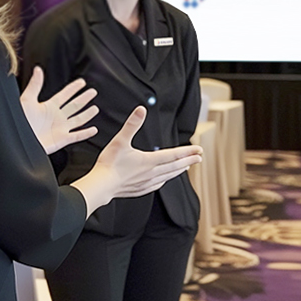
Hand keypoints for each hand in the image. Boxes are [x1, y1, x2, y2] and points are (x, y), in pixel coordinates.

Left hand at [20, 67, 98, 154]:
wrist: (18, 140)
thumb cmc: (19, 122)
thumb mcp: (27, 101)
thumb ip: (35, 85)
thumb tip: (38, 69)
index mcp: (49, 107)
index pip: (64, 95)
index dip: (73, 88)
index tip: (81, 82)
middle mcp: (56, 117)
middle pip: (74, 105)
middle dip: (84, 98)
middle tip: (93, 92)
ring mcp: (60, 128)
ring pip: (78, 120)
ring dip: (87, 114)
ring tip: (95, 109)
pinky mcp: (62, 139)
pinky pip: (77, 136)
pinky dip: (86, 133)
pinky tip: (93, 130)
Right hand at [72, 106, 202, 214]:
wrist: (101, 186)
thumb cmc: (109, 164)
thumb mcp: (120, 140)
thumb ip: (132, 125)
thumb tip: (140, 110)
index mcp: (149, 160)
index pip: (173, 154)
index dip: (188, 151)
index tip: (199, 150)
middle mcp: (151, 173)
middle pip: (175, 166)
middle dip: (188, 161)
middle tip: (199, 158)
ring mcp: (146, 182)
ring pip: (168, 176)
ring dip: (179, 170)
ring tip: (186, 167)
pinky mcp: (140, 189)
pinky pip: (158, 184)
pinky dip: (166, 180)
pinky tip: (165, 179)